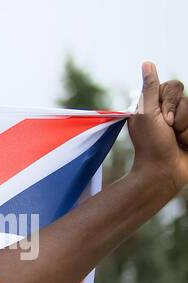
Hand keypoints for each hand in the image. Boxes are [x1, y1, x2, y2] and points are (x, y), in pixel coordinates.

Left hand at [128, 62, 187, 200]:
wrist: (163, 172)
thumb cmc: (151, 144)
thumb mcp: (146, 114)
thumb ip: (150, 89)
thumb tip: (147, 63)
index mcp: (155, 105)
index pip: (175, 86)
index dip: (172, 103)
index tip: (163, 120)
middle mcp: (170, 111)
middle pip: (187, 100)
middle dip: (181, 117)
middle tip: (170, 132)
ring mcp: (183, 122)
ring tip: (178, 141)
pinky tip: (186, 145)